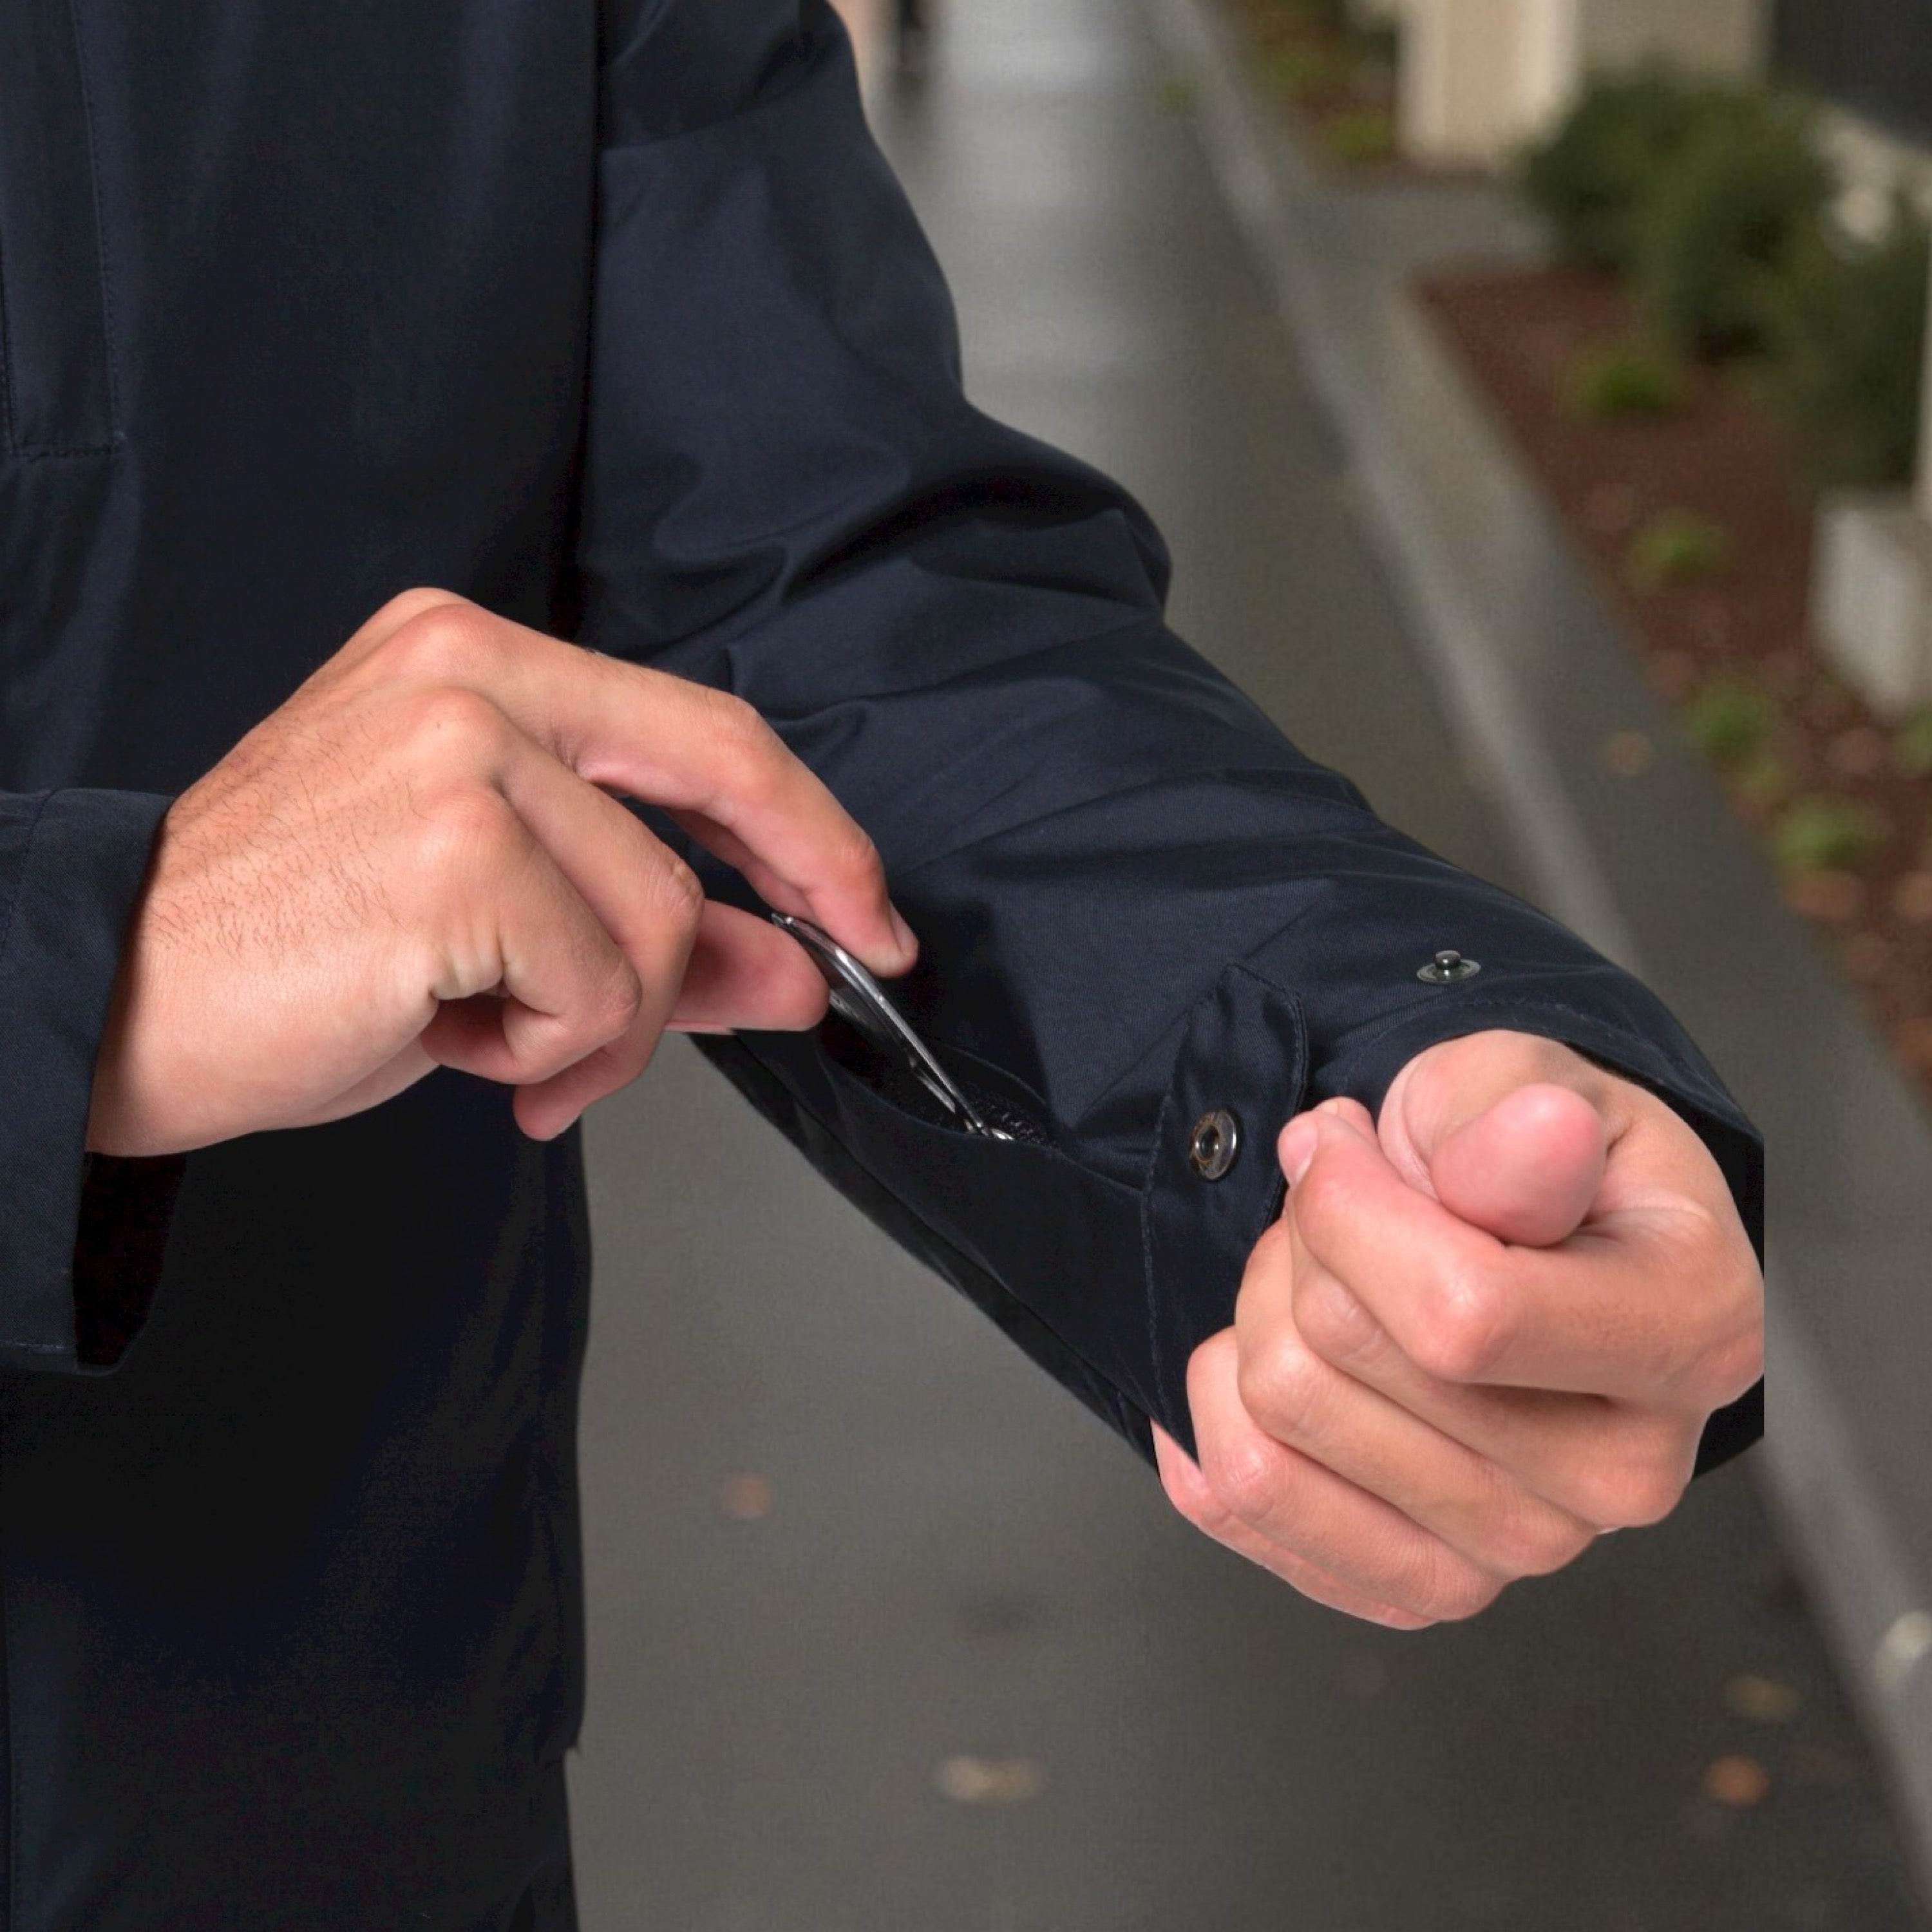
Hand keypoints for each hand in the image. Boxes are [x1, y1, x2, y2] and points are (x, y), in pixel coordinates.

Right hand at [88, 589, 914, 1154]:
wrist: (108, 997)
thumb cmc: (289, 951)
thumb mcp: (498, 933)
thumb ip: (654, 932)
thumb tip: (797, 968)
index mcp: (470, 655)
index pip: (695, 721)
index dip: (804, 816)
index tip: (858, 899)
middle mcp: (469, 675)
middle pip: (721, 772)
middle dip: (809, 884)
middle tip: (832, 978)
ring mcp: (459, 756)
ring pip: (660, 913)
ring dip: (613, 1022)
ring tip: (512, 1049)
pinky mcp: (451, 855)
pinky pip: (597, 985)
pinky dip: (557, 1050)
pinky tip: (467, 1049)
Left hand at [1151, 1030, 1762, 1626]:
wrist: (1527, 1245)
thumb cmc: (1530, 1158)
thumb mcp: (1525, 1082)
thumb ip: (1515, 1113)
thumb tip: (1541, 1132)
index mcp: (1687, 1336)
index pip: (1459, 1311)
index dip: (1348, 1204)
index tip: (1337, 1137)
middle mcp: (1626, 1476)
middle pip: (1346, 1351)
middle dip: (1304, 1239)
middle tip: (1342, 1199)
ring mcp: (1525, 1551)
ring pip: (1280, 1418)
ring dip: (1261, 1308)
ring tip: (1327, 1267)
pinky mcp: (1425, 1589)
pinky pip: (1246, 1499)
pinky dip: (1215, 1405)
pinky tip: (1261, 1347)